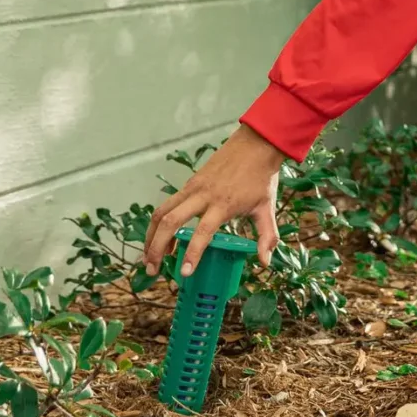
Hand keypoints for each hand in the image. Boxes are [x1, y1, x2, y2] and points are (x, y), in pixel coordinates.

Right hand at [142, 124, 285, 275]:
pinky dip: (158, 223)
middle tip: (153, 270)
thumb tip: (265, 262)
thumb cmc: (260, 177)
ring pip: (161, 212)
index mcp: (223, 204)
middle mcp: (202, 195)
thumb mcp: (266, 207)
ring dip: (151, 236)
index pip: (203, 232)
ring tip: (149, 258)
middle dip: (157, 248)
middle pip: (170, 222)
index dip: (192, 254)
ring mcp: (192, 188)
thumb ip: (266, 236)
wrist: (255, 144)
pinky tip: (160, 238)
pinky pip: (166, 205)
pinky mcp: (188, 183)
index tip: (184, 273)